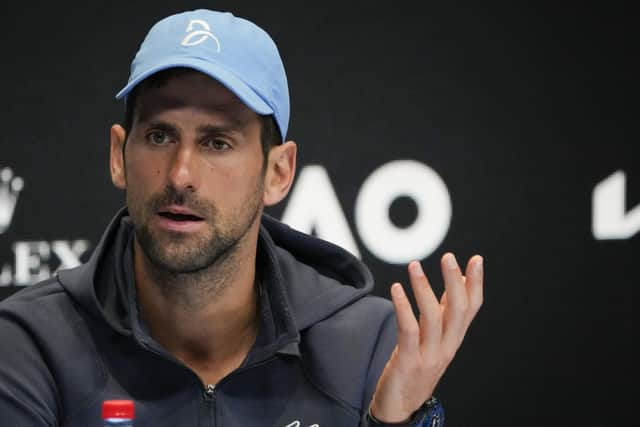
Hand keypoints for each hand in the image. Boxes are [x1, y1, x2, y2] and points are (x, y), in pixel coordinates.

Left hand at [369, 253, 483, 422]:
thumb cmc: (415, 368)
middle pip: (458, 311)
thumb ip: (444, 313)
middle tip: (449, 257)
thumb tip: (457, 281)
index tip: (476, 260)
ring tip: (415, 266)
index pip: (471, 308)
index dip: (475, 284)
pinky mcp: (408, 362)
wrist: (400, 407)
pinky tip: (397, 289)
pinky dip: (403, 307)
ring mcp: (429, 356)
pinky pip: (408, 330)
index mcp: (454, 339)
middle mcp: (446, 347)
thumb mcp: (434, 339)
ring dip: (424, 288)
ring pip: (433, 317)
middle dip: (455, 282)